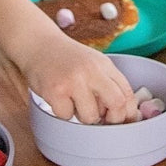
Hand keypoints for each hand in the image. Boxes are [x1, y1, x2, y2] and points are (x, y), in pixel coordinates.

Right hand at [19, 32, 140, 123]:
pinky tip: (58, 98)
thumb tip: (125, 114)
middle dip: (112, 119)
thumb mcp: (93, 64)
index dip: (127, 113)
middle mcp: (92, 71)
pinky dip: (63, 112)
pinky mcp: (55, 91)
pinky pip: (67, 116)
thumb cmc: (66, 59)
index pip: (127, 93)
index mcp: (105, 65)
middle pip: (116, 104)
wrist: (38, 44)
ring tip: (74, 102)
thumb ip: (108, 84)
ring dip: (82, 116)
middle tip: (101, 120)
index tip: (121, 120)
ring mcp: (74, 81)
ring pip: (90, 117)